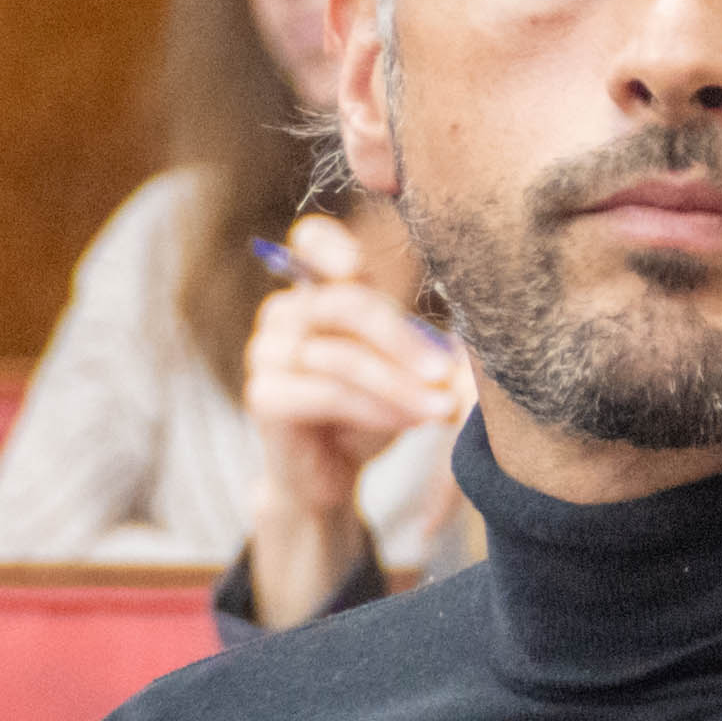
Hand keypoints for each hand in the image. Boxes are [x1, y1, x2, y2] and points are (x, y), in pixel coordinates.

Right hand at [240, 213, 464, 630]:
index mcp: (315, 291)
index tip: (358, 266)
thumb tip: (458, 348)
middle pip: (343, 304)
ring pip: (341, 356)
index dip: (330, 244)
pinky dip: (375, 408)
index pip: (309, 241)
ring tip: (440, 408)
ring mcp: (265, 353)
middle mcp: (282, 314)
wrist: (329, 479)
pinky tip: (409, 422)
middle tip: (446, 372)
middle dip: (402, 340)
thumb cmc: (368, 413)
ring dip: (398, 384)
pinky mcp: (263, 397)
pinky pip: (326, 394)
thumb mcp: (397, 368)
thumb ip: (414, 341)